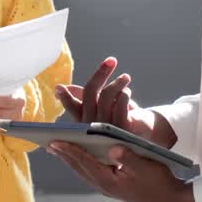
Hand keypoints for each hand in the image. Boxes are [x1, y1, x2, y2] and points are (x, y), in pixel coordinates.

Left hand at [50, 143, 199, 201]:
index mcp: (110, 182)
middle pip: (79, 167)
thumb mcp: (146, 167)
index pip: (85, 162)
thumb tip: (113, 147)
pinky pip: (91, 171)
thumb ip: (129, 156)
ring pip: (83, 170)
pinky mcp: (111, 185)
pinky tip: (78, 154)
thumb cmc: (159, 182)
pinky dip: (81, 161)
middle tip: (48, 142)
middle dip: (64, 154)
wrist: (170, 201)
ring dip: (70, 158)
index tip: (55, 141)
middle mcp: (105, 186)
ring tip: (57, 147)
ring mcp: (107, 187)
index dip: (69, 150)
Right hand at [56, 56, 174, 147]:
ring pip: (106, 95)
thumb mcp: (99, 110)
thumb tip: (61, 88)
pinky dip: (124, 93)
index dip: (64, 98)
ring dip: (118, 82)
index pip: (71, 107)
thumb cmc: (117, 122)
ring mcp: (106, 128)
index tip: (59, 88)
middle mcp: (91, 126)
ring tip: (126, 78)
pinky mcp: (122, 128)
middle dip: (100, 73)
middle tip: (111, 61)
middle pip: (90, 92)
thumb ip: (84, 99)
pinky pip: (121, 102)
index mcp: (83, 121)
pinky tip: (127, 92)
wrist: (141, 140)